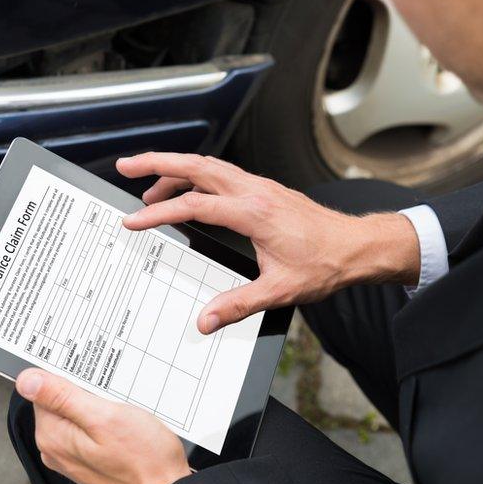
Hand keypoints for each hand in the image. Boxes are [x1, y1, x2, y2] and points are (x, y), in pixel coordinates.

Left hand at [16, 368, 190, 483]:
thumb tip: (27, 380)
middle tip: (111, 397)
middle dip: (85, 392)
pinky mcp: (89, 460)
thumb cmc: (143, 459)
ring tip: (121, 412)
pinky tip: (123, 424)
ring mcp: (72, 457)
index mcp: (52, 435)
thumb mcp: (103, 417)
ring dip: (97, 406)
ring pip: (77, 414)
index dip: (69, 378)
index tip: (92, 381)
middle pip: (59, 402)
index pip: (43, 389)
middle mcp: (56, 449)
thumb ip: (62, 397)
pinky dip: (104, 421)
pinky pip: (89, 430)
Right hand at [118, 153, 420, 333]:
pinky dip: (197, 176)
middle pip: (197, 166)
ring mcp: (259, 186)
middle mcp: (254, 191)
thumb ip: (238, 305)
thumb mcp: (279, 290)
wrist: (356, 247)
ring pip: (209, 166)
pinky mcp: (263, 189)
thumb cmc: (325, 264)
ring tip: (148, 185)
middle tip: (126, 166)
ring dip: (176, 169)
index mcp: (253, 212)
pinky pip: (222, 174)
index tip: (134, 222)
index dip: (160, 213)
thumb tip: (205, 321)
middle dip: (157, 163)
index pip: (195, 205)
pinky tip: (188, 190)